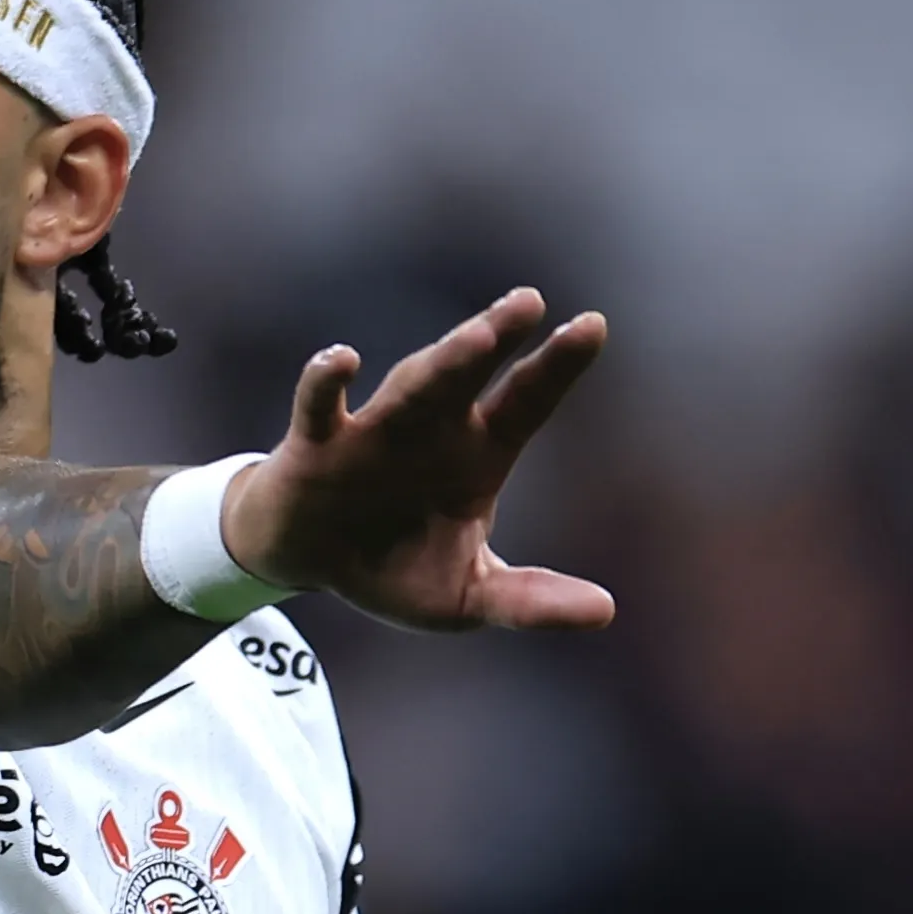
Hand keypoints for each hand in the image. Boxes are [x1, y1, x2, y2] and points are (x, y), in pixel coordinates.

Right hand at [217, 287, 610, 630]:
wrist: (306, 560)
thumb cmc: (392, 565)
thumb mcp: (465, 596)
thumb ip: (529, 601)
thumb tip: (606, 611)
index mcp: (476, 453)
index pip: (525, 402)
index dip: (556, 367)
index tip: (592, 325)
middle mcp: (430, 428)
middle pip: (468, 377)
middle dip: (496, 339)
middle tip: (527, 302)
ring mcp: (373, 430)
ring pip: (409, 388)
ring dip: (442, 361)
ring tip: (479, 336)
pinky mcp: (315, 445)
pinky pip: (319, 407)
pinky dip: (324, 381)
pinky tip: (340, 359)